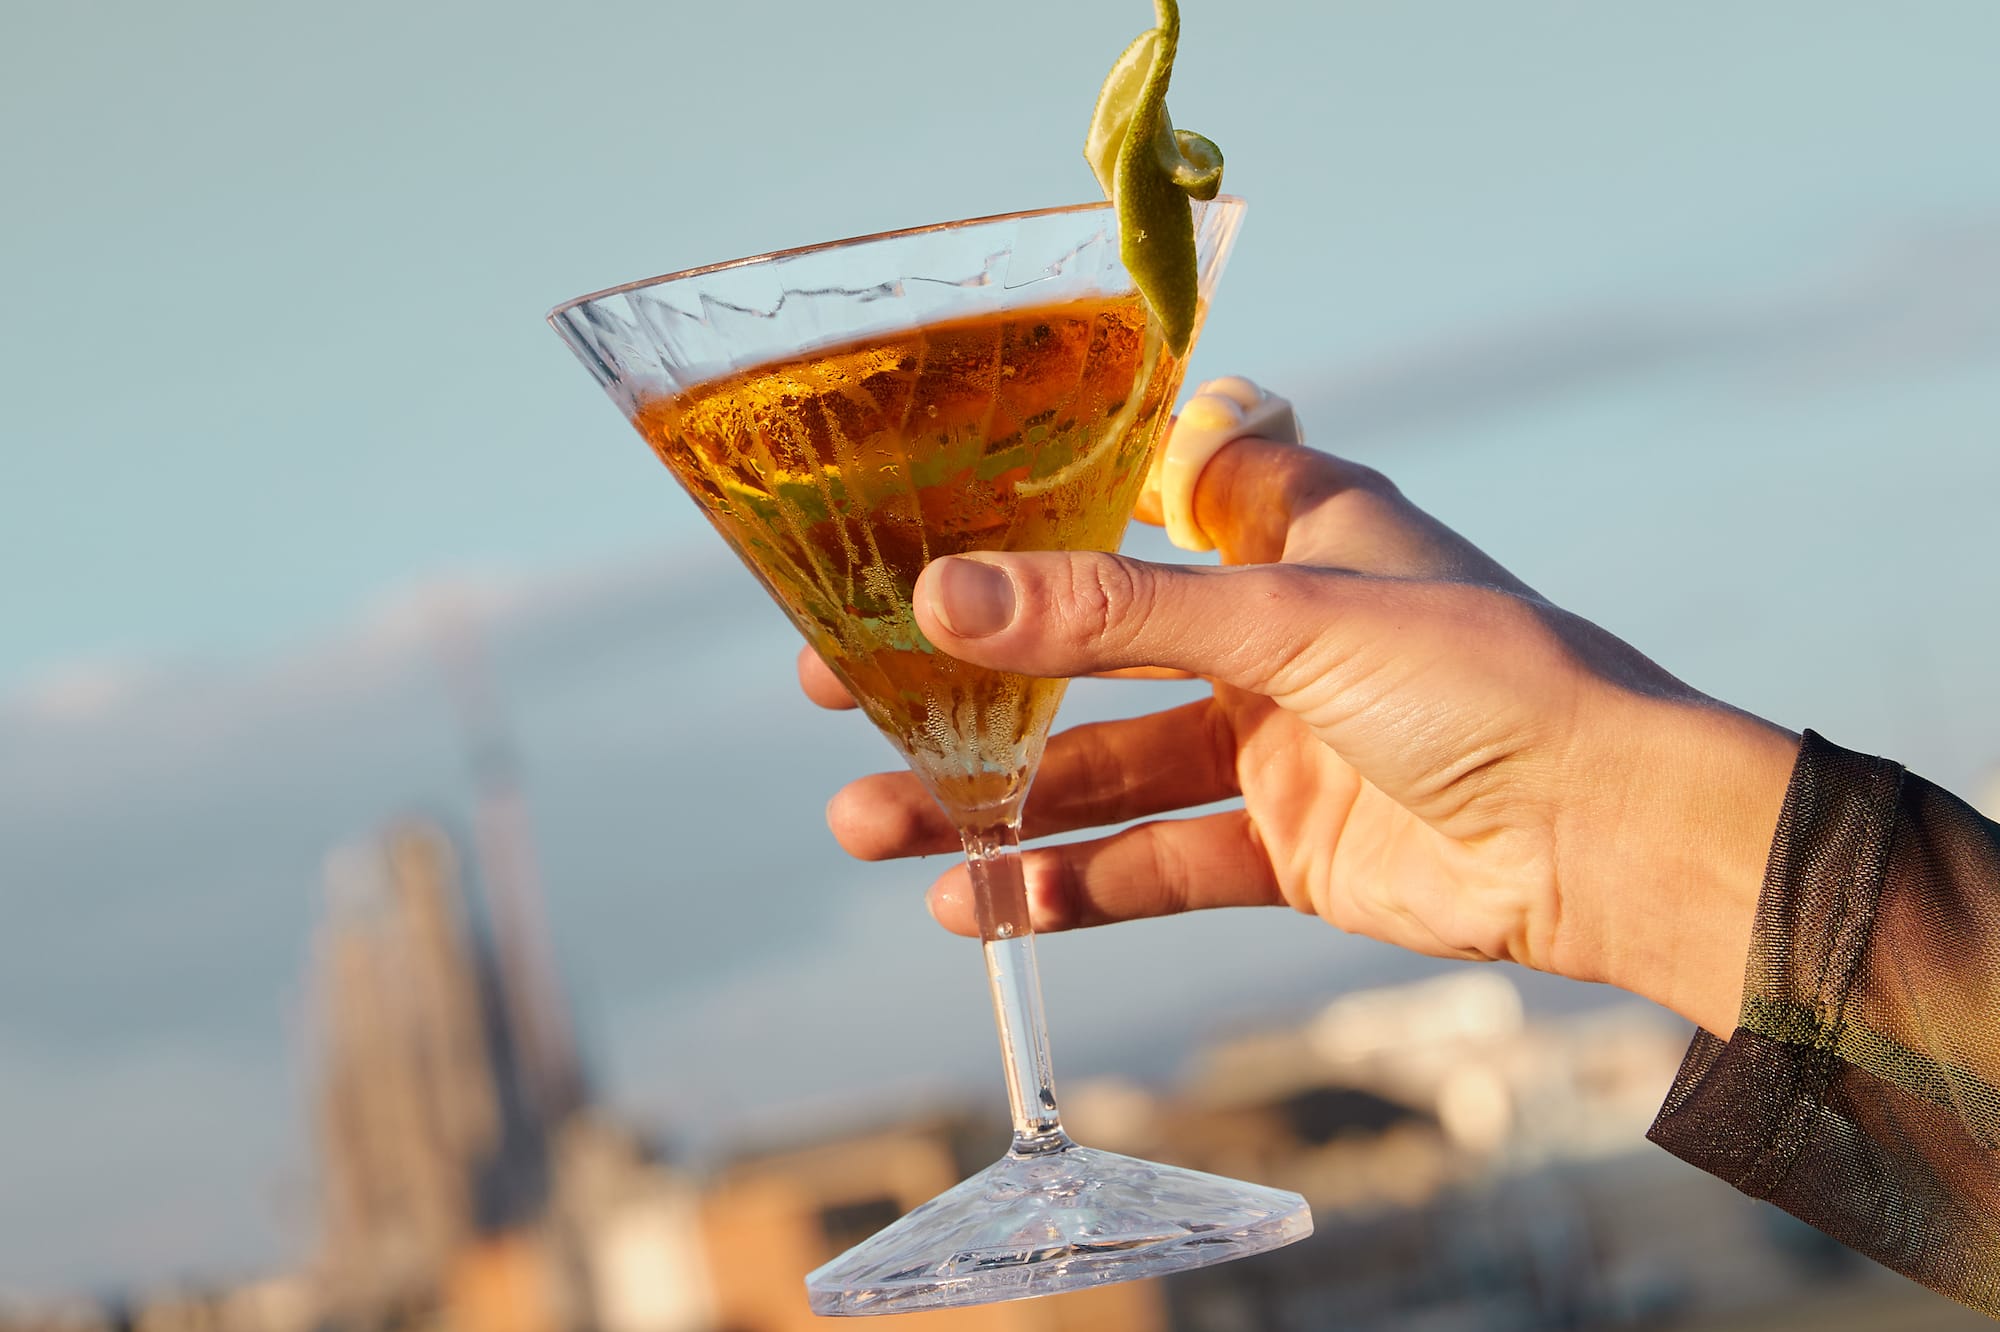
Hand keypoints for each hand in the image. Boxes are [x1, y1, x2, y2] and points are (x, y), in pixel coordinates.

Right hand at [800, 386, 1798, 1036]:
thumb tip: (942, 592)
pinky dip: (1068, 885)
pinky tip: (974, 904)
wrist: (1610, 841)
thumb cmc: (1484, 680)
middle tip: (839, 686)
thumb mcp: (1288, 620)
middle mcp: (1267, 629)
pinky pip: (1153, 864)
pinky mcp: (1281, 846)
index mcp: (1284, 527)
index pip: (1126, 493)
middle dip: (967, 671)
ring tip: (868, 820)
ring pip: (1099, 767)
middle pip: (1085, 645)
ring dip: (988, 798)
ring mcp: (1271, 741)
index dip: (1018, 506)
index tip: (904, 520)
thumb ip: (1115, 611)